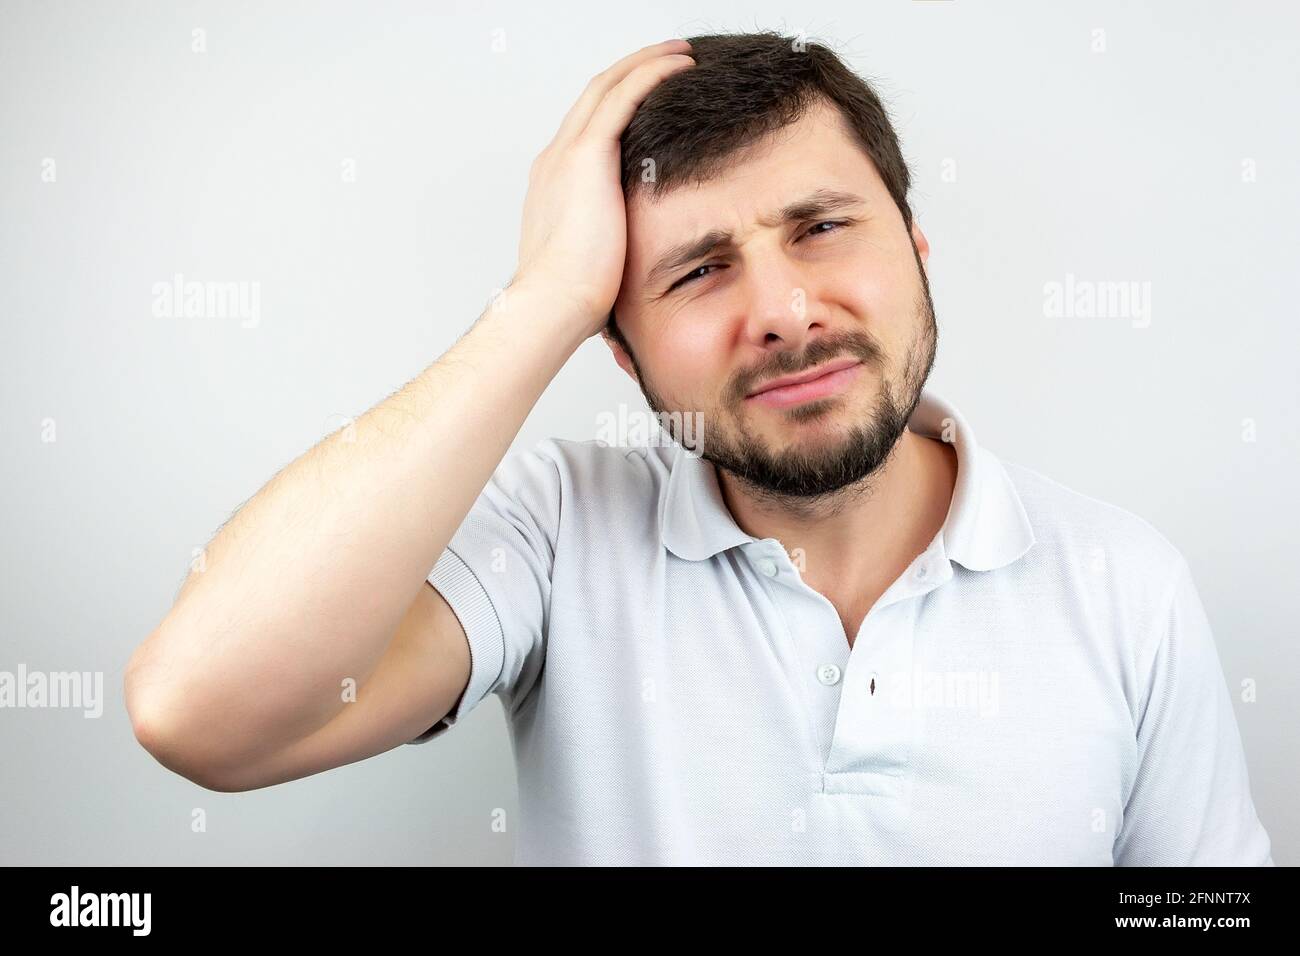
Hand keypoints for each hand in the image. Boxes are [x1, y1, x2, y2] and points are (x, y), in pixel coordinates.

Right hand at [512, 38, 695, 336]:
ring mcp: (567, 154)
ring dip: (645, 62)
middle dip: (631, 71)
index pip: (587, 128)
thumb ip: (611, 246)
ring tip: (680, 54)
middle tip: (668, 58)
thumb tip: (634, 264)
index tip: (647, 98)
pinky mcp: (586, 155)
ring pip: (608, 85)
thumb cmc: (572, 300)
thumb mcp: (594, 263)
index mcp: (555, 185)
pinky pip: (623, 96)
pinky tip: (680, 66)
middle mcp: (555, 160)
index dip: (617, 105)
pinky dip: (650, 74)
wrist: (553, 304)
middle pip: (594, 95)